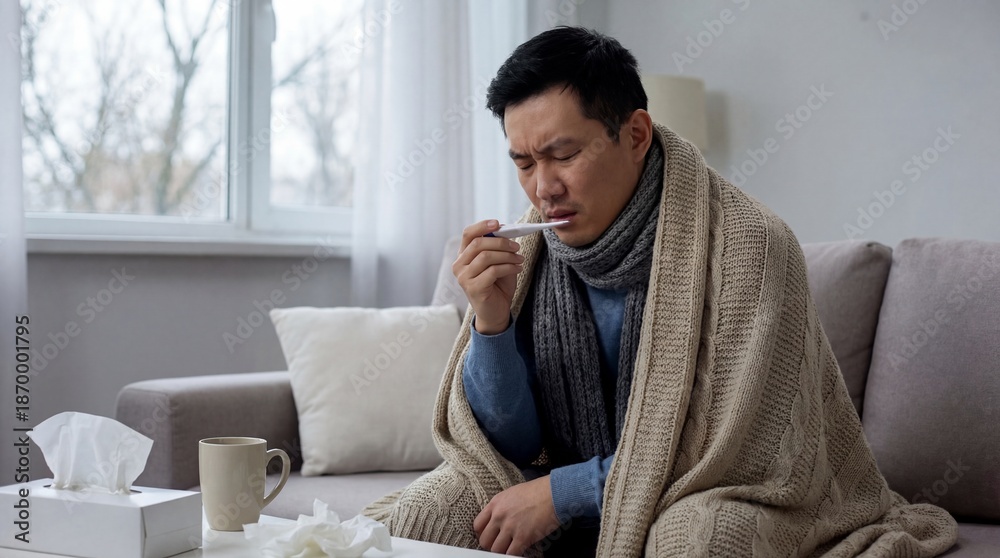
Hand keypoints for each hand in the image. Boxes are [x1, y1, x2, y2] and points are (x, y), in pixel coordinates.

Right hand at [453, 220, 524, 334]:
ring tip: (519, 259)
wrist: (496, 312)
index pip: (468, 234)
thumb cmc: (497, 285)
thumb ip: (496, 248)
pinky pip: (493, 271)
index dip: (482, 226)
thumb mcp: (497, 262)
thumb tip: (504, 230)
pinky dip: (508, 267)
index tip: (498, 224)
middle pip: (478, 244)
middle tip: (516, 246)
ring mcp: (464, 277)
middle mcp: (459, 265)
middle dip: (501, 242)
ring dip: (507, 256)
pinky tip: (517, 269)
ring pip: (486, 257)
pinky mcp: (473, 288)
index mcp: (463, 256)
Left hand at [473, 475, 559, 554]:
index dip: (483, 533)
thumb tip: (497, 520)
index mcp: (495, 503)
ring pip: (495, 550)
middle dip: (491, 545)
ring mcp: (510, 527)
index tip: (489, 536)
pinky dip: (513, 554)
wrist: (553, 493)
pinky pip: (511, 553)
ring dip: (502, 551)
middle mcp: (499, 516)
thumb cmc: (537, 491)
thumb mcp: (512, 493)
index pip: (477, 525)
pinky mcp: (523, 537)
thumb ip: (501, 507)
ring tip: (509, 548)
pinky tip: (519, 550)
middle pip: (484, 540)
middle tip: (499, 545)